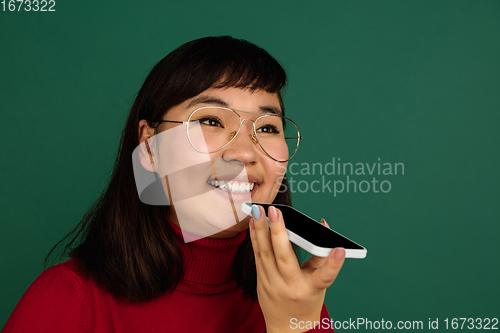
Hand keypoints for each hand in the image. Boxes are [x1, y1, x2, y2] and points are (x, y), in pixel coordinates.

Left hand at [248, 205, 344, 332]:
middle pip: (284, 259)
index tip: (340, 249)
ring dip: (260, 230)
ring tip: (258, 210)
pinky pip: (257, 256)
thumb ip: (322, 257)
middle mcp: (290, 287)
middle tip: (273, 211)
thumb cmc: (307, 300)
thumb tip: (324, 227)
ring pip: (265, 254)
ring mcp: (272, 285)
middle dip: (278, 232)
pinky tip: (253, 222)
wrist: (286, 327)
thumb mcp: (319, 284)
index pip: (324, 277)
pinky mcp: (260, 281)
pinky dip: (255, 237)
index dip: (334, 264)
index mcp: (311, 289)